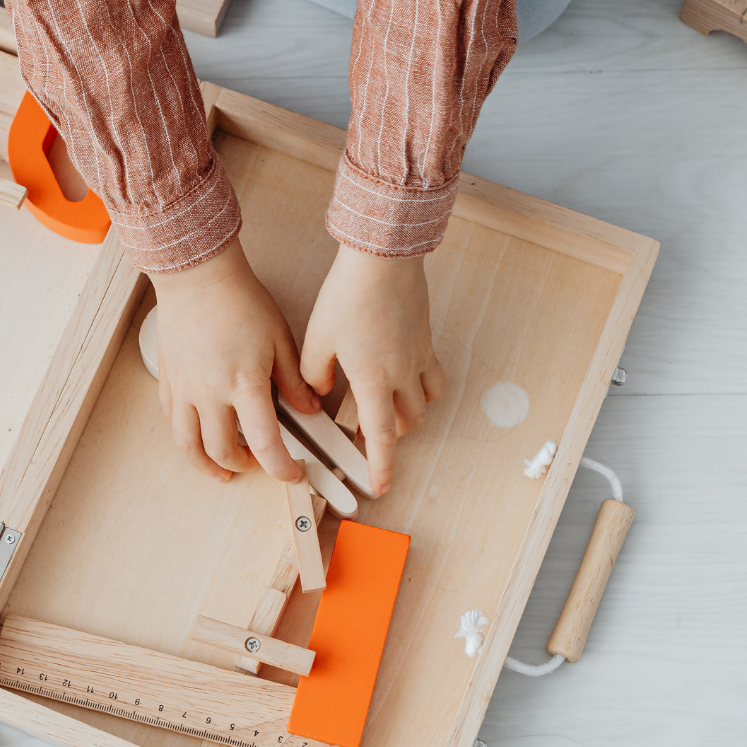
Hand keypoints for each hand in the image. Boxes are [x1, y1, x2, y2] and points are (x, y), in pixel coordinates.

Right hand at [151, 239, 315, 483]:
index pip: (266, 443)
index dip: (281, 468)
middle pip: (223, 451)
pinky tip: (197, 435)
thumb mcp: (280, 339)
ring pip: (188, 445)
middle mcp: (211, 393)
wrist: (198, 276)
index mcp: (244, 384)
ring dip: (205, 465)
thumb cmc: (238, 300)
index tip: (291, 472)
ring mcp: (185, 389)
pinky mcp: (169, 380)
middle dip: (244, 465)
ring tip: (220, 468)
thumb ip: (294, 380)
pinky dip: (185, 436)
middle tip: (258, 462)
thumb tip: (309, 408)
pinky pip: (172, 420)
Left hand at [300, 245, 446, 494]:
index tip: (380, 487)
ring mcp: (419, 357)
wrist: (383, 259)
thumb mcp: (317, 338)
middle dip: (390, 437)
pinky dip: (423, 390)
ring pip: (425, 404)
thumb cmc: (348, 295)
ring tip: (386, 409)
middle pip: (407, 423)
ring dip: (408, 415)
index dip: (381, 465)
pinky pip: (433, 377)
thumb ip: (313, 374)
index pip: (381, 435)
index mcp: (373, 379)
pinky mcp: (427, 340)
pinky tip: (404, 379)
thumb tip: (318, 394)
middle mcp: (402, 373)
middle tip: (367, 434)